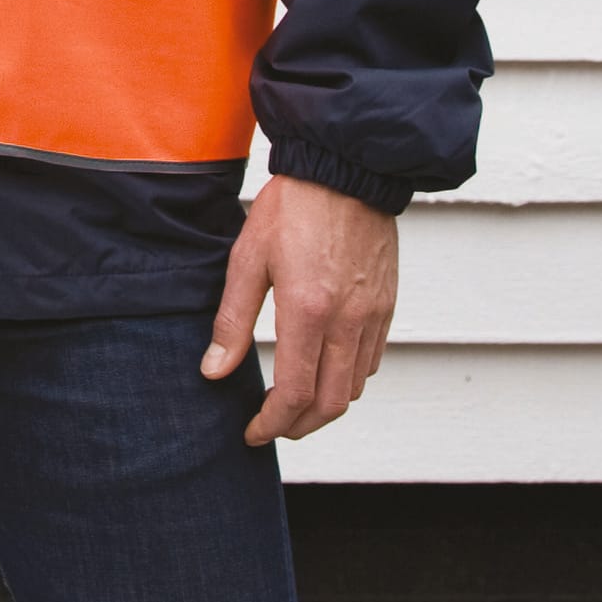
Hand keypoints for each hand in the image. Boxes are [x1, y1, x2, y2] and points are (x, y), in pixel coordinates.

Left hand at [201, 174, 398, 446]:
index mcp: (307, 311)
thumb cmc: (292, 208)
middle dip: (299, 427)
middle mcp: (347, 321)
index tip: (252, 432)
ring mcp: (373, 316)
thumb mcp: (247, 258)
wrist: (346, 169)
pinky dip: (348, 379)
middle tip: (272, 427)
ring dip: (325, 407)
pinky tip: (324, 368)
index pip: (294, 394)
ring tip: (294, 403)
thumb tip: (214, 372)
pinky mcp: (387, 305)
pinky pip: (372, 360)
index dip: (271, 424)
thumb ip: (232, 320)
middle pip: (332, 405)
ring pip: (355, 387)